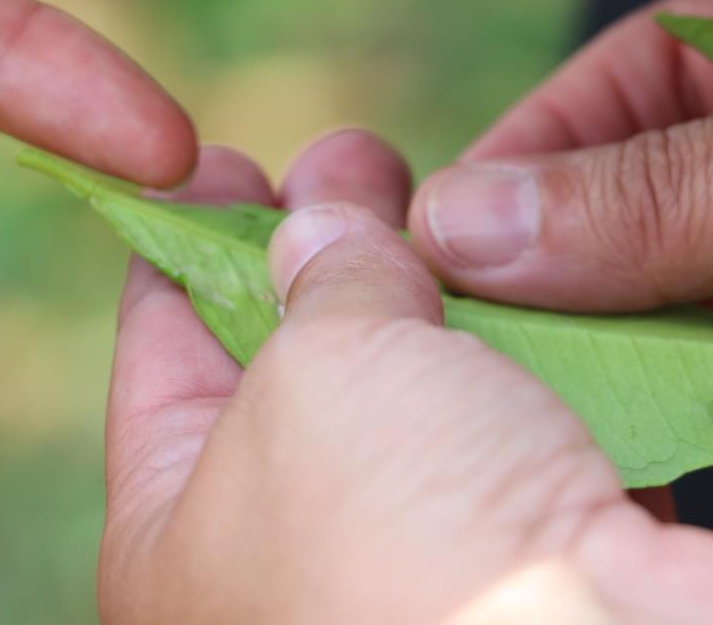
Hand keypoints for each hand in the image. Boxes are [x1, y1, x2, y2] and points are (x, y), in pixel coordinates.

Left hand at [98, 131, 712, 623]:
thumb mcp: (322, 377)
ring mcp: (425, 554)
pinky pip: (521, 421)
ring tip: (464, 200)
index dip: (190, 242)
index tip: (225, 162)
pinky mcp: (537, 547)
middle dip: (330, 247)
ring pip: (424, 387)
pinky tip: (551, 280)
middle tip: (359, 156)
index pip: (161, 355)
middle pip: (300, 361)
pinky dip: (535, 350)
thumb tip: (324, 229)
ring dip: (447, 292)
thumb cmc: (410, 544)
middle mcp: (297, 557)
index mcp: (185, 537)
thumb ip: (319, 282)